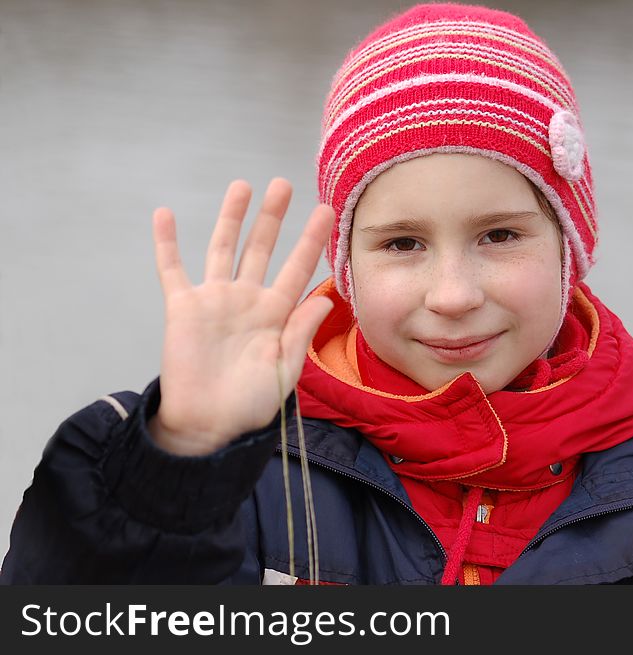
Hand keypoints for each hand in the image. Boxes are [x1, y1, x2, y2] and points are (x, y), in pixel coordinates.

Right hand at [148, 178, 333, 454]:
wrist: (208, 425)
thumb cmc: (251, 404)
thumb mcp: (285, 369)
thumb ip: (301, 332)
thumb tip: (327, 300)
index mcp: (276, 314)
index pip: (297, 268)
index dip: (311, 241)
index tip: (326, 211)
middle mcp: (247, 300)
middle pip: (261, 248)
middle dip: (272, 217)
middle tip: (283, 184)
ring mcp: (214, 300)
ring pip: (223, 248)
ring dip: (231, 217)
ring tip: (242, 186)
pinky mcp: (182, 307)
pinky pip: (171, 269)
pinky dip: (166, 243)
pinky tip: (164, 215)